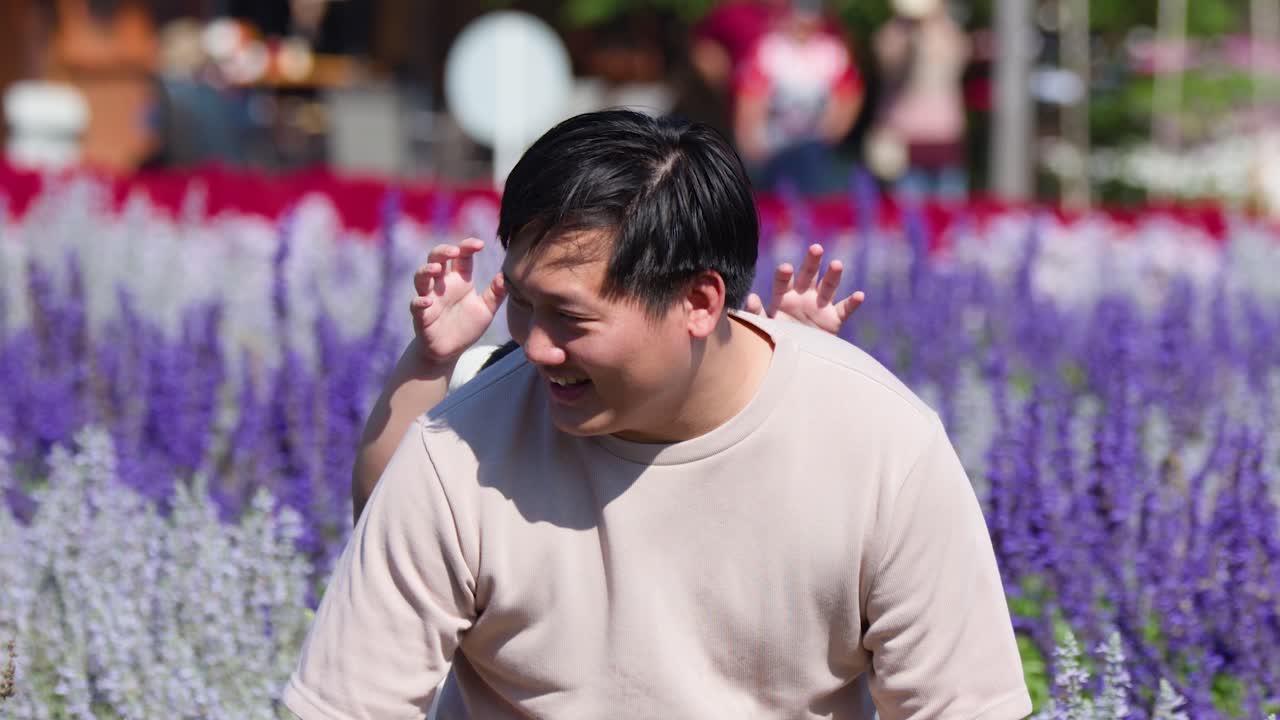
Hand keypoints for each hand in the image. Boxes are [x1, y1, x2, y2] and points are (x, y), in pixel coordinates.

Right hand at [409, 238, 505, 364]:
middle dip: (443, 251)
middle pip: (436, 259)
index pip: (461, 256)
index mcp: (460, 279)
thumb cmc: (466, 327)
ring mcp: (430, 298)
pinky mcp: (422, 316)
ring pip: (421, 277)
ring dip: (426, 270)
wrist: (450, 351)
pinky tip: (427, 301)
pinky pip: (416, 305)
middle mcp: (442, 285)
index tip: (480, 245)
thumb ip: (496, 294)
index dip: (468, 246)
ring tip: (437, 269)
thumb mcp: (486, 310)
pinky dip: (420, 302)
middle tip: (454, 251)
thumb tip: (505, 276)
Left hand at [745, 244, 864, 335]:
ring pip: (828, 286)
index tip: (786, 268)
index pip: (783, 281)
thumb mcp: (765, 326)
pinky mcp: (833, 319)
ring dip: (833, 275)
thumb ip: (757, 313)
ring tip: (837, 264)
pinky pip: (844, 309)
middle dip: (811, 262)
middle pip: (808, 275)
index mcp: (783, 296)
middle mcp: (803, 296)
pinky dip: (852, 303)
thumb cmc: (777, 337)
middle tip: (815, 249)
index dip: (784, 274)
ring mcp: (819, 306)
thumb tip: (751, 298)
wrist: (795, 357)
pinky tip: (859, 295)